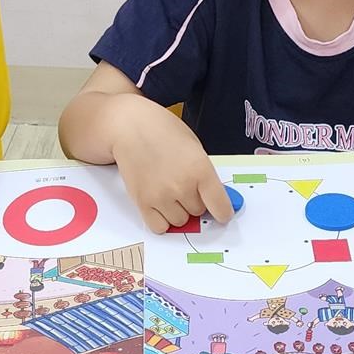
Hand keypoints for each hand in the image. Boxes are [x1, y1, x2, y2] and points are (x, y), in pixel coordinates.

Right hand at [110, 100, 231, 233]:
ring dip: (177, 210)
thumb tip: (218, 200)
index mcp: (201, 169)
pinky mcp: (142, 202)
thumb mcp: (194, 148)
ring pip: (180, 221)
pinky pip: (159, 227)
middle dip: (194, 201)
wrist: (129, 127)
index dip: (223, 212)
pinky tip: (158, 202)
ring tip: (168, 188)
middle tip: (183, 183)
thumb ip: (206, 176)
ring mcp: (161, 196)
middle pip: (199, 212)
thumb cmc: (162, 132)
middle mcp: (182, 185)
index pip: (221, 207)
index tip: (222, 214)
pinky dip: (161, 219)